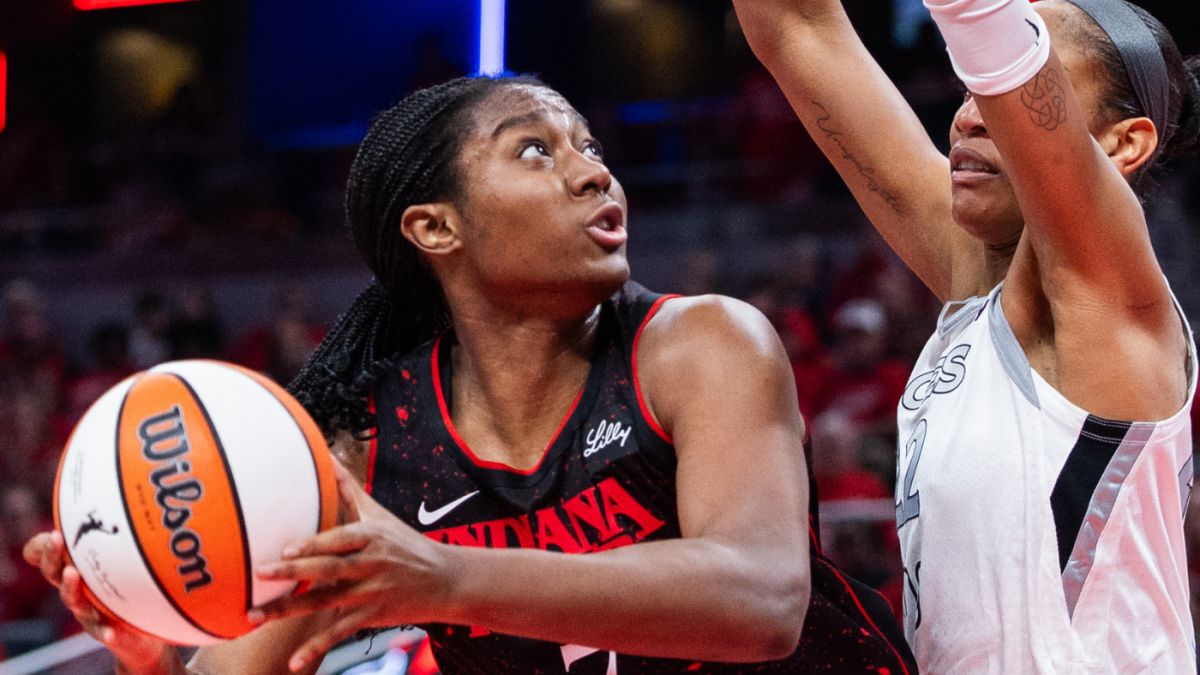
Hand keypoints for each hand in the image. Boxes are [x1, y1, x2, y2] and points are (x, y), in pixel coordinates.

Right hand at [22, 532, 175, 670]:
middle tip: (57, 537)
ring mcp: (91, 614)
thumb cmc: (127, 591)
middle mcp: (79, 593)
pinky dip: (106, 632)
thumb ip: (120, 536)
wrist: (142, 634)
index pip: (53, 558)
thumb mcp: (124, 562)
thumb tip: (127, 496)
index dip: (45, 547)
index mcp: (79, 573)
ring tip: (72, 574)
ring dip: (71, 588)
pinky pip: (105, 634)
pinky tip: (111, 631)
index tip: (53, 530)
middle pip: (57, 575)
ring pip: (76, 603)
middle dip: (53, 556)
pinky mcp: (108, 634)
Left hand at [248, 462, 452, 671]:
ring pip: (324, 602)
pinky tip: (293, 661)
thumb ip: (349, 489)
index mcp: (372, 537)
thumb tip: (327, 454)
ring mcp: (371, 592)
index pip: (340, 539)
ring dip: (287, 610)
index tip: (286, 548)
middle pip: (328, 569)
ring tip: (254, 615)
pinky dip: (316, 648)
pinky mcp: (372, 616)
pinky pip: (339, 633)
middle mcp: (371, 564)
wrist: (446, 581)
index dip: (314, 545)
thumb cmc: (407, 544)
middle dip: (293, 573)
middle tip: (259, 573)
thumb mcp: (380, 515)